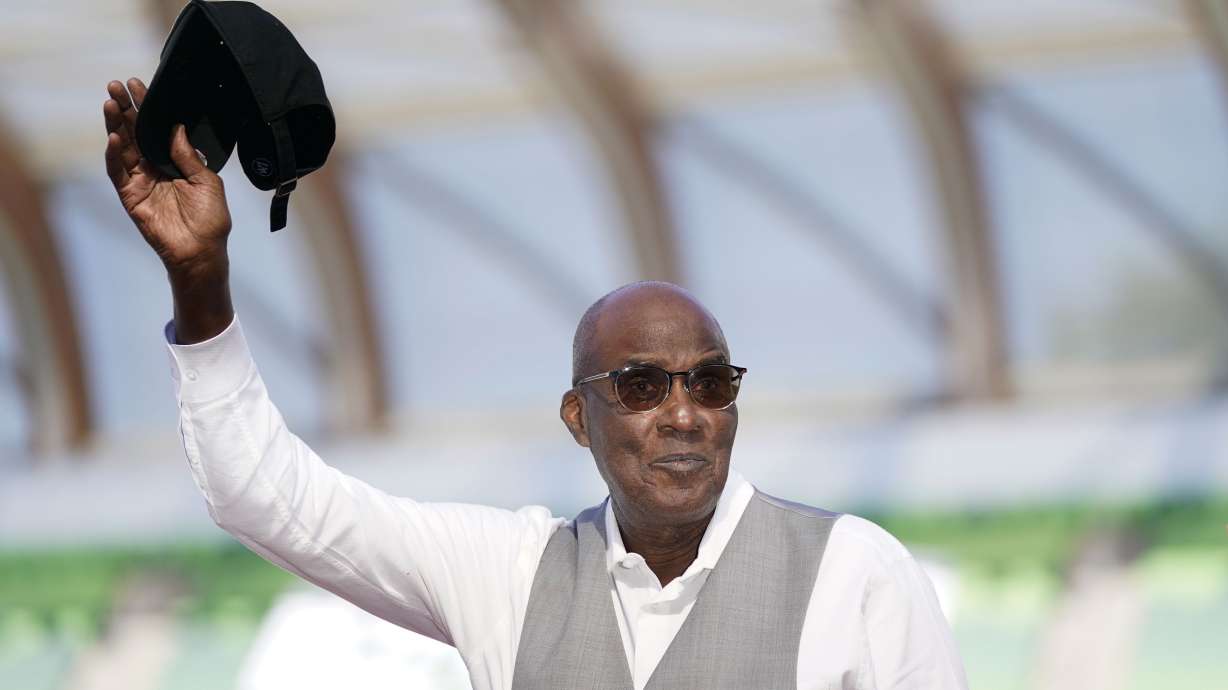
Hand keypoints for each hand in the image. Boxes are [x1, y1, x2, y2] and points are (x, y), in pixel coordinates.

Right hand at [103, 78, 231, 275]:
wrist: (202, 252)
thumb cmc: (210, 219)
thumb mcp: (207, 182)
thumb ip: (189, 156)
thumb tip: (176, 128)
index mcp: (174, 162)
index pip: (156, 129)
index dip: (147, 108)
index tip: (139, 85)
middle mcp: (154, 168)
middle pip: (135, 133)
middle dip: (125, 108)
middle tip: (116, 85)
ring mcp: (140, 181)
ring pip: (123, 147)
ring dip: (115, 125)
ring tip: (110, 102)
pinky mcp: (130, 196)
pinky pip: (117, 172)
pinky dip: (113, 154)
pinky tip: (114, 137)